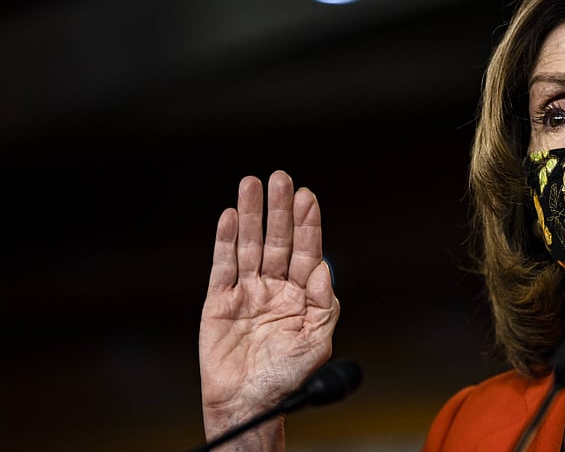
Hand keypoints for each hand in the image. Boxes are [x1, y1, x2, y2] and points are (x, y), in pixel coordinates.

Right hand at [198, 170, 338, 444]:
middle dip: (279, 210)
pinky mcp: (220, 301)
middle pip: (278, 240)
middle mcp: (275, 287)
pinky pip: (222, 266)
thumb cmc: (288, 377)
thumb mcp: (318, 341)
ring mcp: (247, 292)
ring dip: (250, 216)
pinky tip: (228, 217)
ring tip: (250, 184)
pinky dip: (224, 241)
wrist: (251, 403)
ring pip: (249, 246)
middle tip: (280, 178)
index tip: (308, 196)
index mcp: (301, 295)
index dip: (308, 224)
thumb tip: (326, 268)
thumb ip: (325, 304)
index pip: (307, 251)